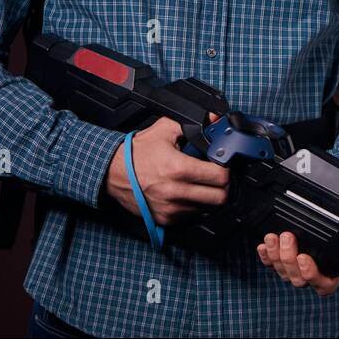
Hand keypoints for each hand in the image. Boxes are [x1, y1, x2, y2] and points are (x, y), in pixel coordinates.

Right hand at [105, 115, 228, 223]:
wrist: (113, 172)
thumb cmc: (137, 152)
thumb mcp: (165, 129)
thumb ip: (192, 124)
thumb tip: (212, 120)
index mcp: (180, 168)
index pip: (220, 177)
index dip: (226, 170)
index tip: (222, 165)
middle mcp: (177, 192)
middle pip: (220, 198)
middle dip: (223, 187)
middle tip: (217, 177)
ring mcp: (171, 208)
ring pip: (207, 209)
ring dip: (208, 197)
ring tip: (198, 184)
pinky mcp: (165, 218)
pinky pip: (190, 216)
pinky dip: (193, 206)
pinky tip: (185, 192)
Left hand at [257, 231, 338, 295]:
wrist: (330, 244)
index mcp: (331, 278)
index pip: (322, 284)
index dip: (310, 273)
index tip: (304, 258)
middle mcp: (312, 279)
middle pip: (297, 277)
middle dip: (289, 256)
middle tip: (287, 237)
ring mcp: (296, 273)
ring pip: (283, 272)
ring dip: (275, 254)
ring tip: (273, 238)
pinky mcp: (282, 266)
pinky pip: (272, 266)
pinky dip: (266, 257)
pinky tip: (263, 247)